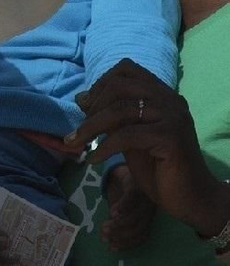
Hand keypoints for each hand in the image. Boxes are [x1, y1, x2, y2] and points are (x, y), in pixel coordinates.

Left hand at [72, 59, 229, 238]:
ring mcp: (173, 117)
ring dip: (90, 127)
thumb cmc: (158, 166)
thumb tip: (81, 97)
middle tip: (79, 129)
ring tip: (77, 143)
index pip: (127, 69)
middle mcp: (170, 100)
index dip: (101, 83)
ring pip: (120, 110)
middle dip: (92, 106)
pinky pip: (127, 135)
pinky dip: (104, 146)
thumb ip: (110, 115)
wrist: (189, 197)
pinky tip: (93, 159)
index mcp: (161, 94)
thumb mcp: (127, 135)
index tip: (85, 106)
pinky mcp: (171, 137)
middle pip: (120, 85)